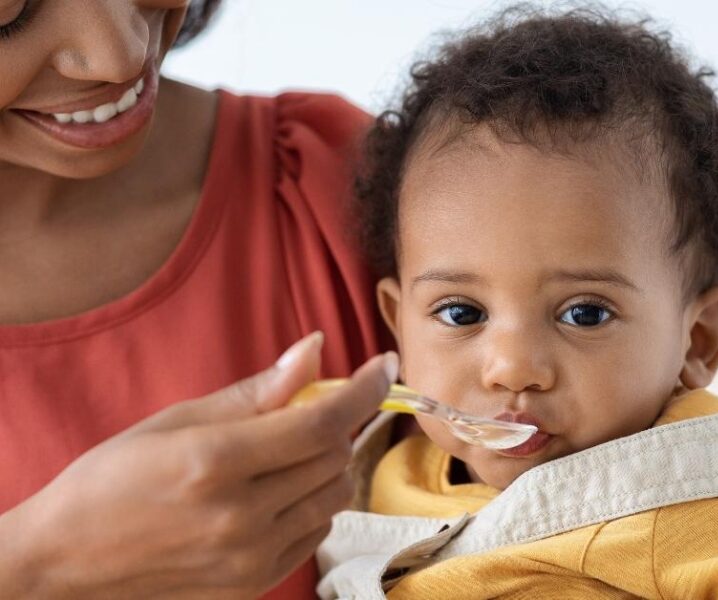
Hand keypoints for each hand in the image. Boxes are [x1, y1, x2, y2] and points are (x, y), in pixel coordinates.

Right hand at [0, 333, 396, 598]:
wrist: (67, 564)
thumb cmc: (112, 481)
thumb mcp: (177, 421)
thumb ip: (256, 391)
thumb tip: (315, 350)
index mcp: (214, 464)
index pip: (321, 421)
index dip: (363, 389)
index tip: (385, 366)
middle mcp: (240, 517)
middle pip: (335, 456)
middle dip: (336, 421)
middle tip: (311, 406)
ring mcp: (251, 558)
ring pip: (335, 494)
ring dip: (327, 462)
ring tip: (288, 451)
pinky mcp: (255, 584)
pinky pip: (316, 529)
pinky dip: (313, 501)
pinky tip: (278, 491)